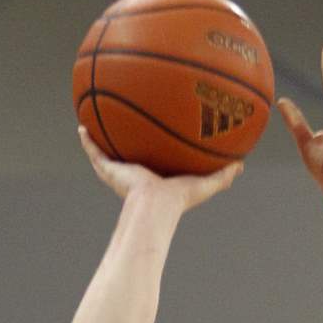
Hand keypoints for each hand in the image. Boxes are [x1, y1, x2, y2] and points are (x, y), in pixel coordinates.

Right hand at [78, 126, 241, 211]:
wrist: (155, 206)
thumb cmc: (179, 199)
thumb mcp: (205, 184)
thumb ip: (223, 176)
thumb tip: (241, 164)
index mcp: (157, 175)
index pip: (156, 158)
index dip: (156, 148)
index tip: (156, 133)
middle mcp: (137, 173)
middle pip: (131, 152)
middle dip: (128, 139)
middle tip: (127, 120)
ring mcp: (121, 171)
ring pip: (108, 151)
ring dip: (102, 136)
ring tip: (95, 117)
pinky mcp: (109, 169)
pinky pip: (94, 152)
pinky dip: (86, 140)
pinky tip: (81, 125)